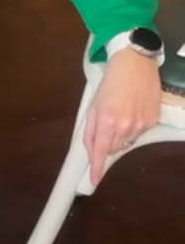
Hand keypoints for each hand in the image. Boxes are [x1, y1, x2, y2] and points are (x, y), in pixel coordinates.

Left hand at [82, 47, 161, 185]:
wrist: (134, 63)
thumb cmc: (110, 83)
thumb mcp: (93, 107)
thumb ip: (89, 133)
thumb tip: (91, 153)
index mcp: (106, 121)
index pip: (100, 152)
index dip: (96, 169)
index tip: (94, 180)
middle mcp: (125, 125)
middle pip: (113, 149)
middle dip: (107, 142)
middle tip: (107, 124)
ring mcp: (141, 124)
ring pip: (126, 142)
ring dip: (121, 134)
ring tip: (122, 113)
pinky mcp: (152, 120)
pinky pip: (139, 133)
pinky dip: (134, 127)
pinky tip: (133, 111)